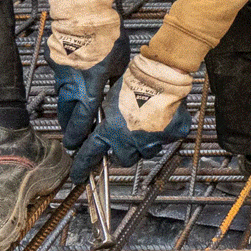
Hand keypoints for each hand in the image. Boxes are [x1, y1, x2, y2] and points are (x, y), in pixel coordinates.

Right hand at [47, 0, 126, 150]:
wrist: (85, 11)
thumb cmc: (106, 34)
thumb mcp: (120, 61)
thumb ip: (116, 80)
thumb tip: (118, 92)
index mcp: (90, 85)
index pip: (84, 118)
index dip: (80, 134)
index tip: (76, 146)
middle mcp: (73, 82)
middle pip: (67, 113)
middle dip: (69, 127)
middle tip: (72, 137)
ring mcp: (62, 72)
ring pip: (62, 98)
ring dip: (67, 109)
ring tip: (72, 118)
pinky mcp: (57, 61)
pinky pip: (61, 81)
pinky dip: (66, 88)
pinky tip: (71, 88)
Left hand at [70, 54, 192, 180]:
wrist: (161, 75)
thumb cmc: (136, 81)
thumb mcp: (111, 99)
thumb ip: (107, 117)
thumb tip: (104, 124)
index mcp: (112, 131)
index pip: (91, 154)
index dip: (82, 166)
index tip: (79, 175)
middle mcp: (131, 141)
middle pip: (124, 158)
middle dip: (123, 151)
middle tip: (125, 139)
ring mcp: (152, 141)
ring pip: (146, 152)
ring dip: (144, 143)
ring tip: (146, 124)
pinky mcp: (171, 136)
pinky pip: (166, 139)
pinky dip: (164, 131)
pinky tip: (163, 118)